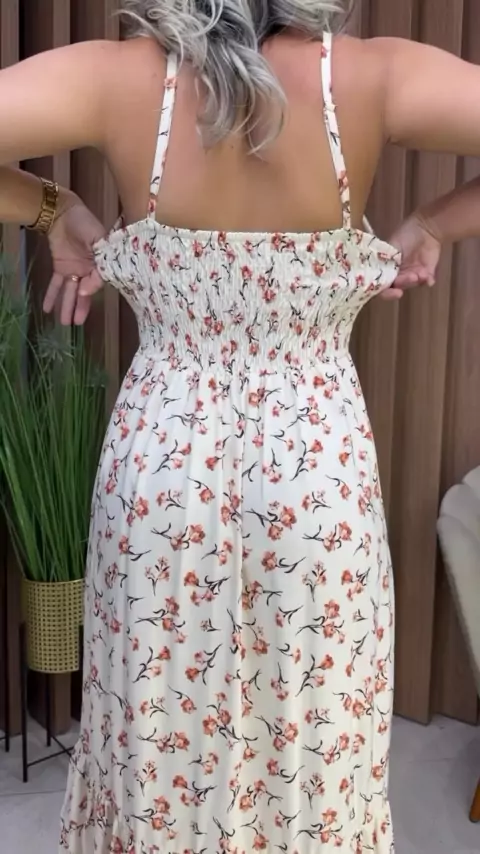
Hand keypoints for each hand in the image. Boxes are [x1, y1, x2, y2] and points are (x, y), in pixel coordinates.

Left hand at [43, 189, 106, 325]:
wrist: (63, 212)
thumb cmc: (85, 222)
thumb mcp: (97, 238)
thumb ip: (99, 259)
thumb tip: (89, 283)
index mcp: (102, 263)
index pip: (99, 280)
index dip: (91, 288)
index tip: (84, 293)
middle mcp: (90, 270)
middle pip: (85, 292)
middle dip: (80, 308)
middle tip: (77, 323)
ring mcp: (75, 270)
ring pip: (71, 292)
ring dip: (67, 306)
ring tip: (65, 323)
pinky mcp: (61, 268)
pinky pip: (57, 285)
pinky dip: (52, 296)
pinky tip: (48, 309)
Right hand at [381, 214, 441, 300]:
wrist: (426, 226)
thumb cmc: (405, 233)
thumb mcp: (391, 245)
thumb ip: (385, 259)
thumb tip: (380, 272)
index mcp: (387, 269)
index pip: (382, 287)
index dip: (387, 293)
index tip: (395, 291)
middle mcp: (398, 275)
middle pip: (398, 287)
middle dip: (405, 283)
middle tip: (412, 276)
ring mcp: (413, 275)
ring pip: (412, 286)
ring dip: (416, 282)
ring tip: (422, 273)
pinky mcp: (427, 273)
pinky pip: (427, 283)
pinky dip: (428, 281)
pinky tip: (429, 278)